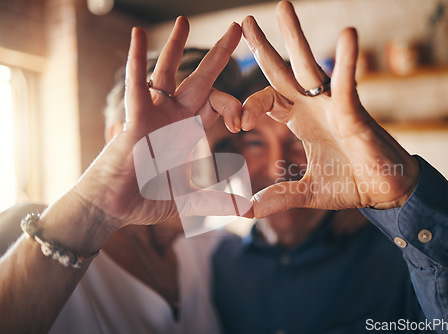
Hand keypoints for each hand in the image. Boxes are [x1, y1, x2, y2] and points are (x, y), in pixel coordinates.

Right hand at [75, 18, 248, 228]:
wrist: (114, 208)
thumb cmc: (146, 199)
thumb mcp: (191, 199)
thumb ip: (219, 201)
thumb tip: (249, 212)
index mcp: (189, 130)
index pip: (219, 103)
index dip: (235, 106)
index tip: (242, 124)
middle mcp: (174, 117)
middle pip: (201, 79)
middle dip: (219, 54)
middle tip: (237, 28)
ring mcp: (154, 115)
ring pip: (168, 72)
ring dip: (176, 46)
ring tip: (184, 19)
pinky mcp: (136, 119)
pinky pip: (136, 85)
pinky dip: (135, 60)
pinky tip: (136, 34)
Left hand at [240, 1, 420, 217]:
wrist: (386, 193)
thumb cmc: (350, 185)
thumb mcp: (306, 192)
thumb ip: (278, 196)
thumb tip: (246, 211)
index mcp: (299, 120)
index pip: (266, 100)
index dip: (248, 105)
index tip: (236, 121)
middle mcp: (313, 106)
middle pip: (282, 71)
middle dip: (264, 47)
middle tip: (245, 21)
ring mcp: (333, 106)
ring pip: (310, 66)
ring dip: (296, 37)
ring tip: (283, 6)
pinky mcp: (354, 113)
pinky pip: (348, 84)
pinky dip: (348, 62)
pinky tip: (348, 34)